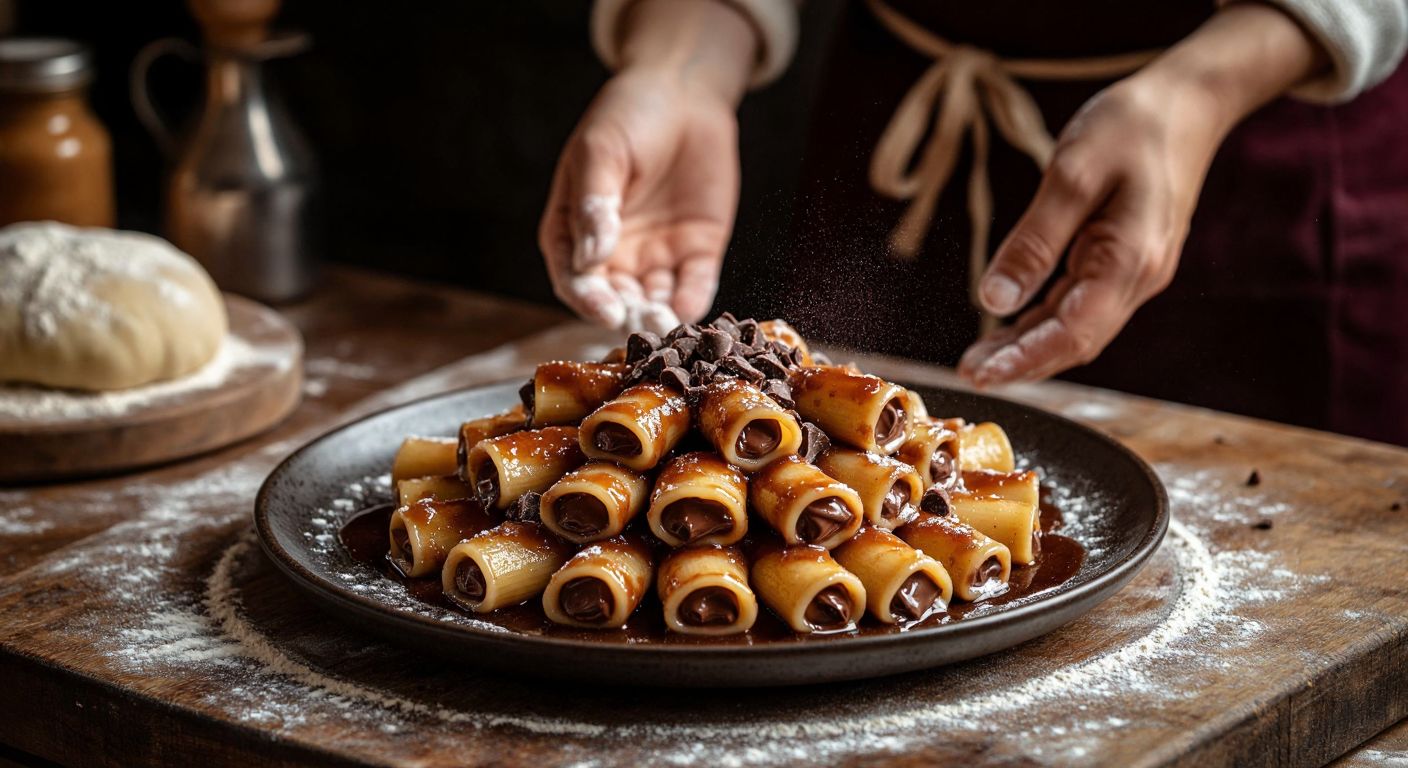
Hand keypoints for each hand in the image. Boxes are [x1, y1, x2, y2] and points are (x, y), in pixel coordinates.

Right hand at [539, 69, 738, 331]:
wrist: (685, 95)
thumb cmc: (629, 116)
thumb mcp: (601, 152)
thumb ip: (594, 205)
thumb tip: (590, 257)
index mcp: (574, 230)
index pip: (573, 277)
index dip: (587, 298)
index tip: (606, 311)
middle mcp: (613, 253)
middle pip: (614, 298)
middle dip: (627, 314)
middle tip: (643, 324)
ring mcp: (655, 255)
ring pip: (654, 302)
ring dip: (660, 317)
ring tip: (668, 325)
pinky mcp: (696, 253)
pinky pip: (694, 288)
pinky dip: (693, 305)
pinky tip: (693, 313)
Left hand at [957, 76, 1212, 385]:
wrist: (1189, 102)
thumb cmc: (1132, 126)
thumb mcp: (1073, 173)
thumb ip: (1035, 241)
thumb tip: (993, 299)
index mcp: (1130, 259)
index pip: (1073, 332)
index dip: (1025, 360)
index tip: (982, 376)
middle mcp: (1138, 277)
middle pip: (1075, 340)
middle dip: (1022, 362)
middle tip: (969, 374)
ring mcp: (1135, 272)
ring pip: (1077, 326)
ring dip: (1030, 346)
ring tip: (980, 358)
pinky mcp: (1124, 261)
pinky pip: (1080, 303)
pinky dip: (1044, 321)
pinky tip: (1012, 327)